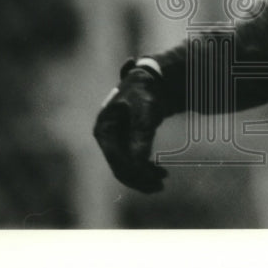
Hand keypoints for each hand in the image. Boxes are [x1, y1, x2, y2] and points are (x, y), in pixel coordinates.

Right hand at [93, 60, 169, 191]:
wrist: (151, 82)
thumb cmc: (146, 92)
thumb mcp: (146, 109)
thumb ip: (142, 133)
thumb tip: (138, 161)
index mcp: (104, 128)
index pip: (117, 159)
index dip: (134, 172)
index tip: (153, 180)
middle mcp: (106, 137)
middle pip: (119, 167)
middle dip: (139, 178)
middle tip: (160, 186)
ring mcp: (114, 141)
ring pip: (125, 168)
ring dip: (143, 177)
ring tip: (163, 180)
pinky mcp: (124, 143)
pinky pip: (131, 163)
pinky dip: (144, 169)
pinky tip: (159, 172)